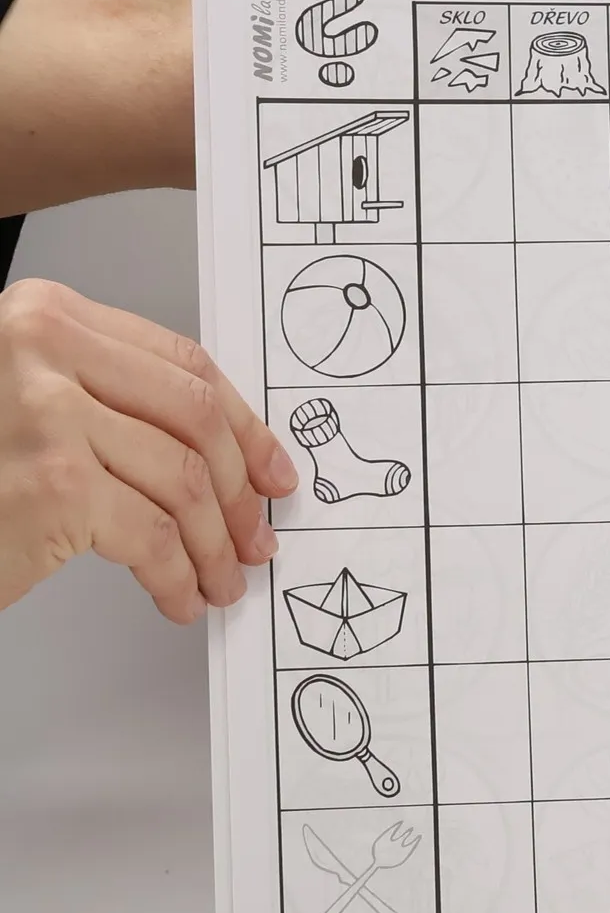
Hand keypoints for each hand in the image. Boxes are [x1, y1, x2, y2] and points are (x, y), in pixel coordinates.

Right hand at [0, 279, 296, 621]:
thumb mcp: (36, 407)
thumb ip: (112, 400)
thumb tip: (224, 451)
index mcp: (48, 316)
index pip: (182, 364)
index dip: (242, 424)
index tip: (270, 466)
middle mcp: (44, 348)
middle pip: (194, 419)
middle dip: (239, 488)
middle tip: (255, 534)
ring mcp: (49, 413)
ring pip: (183, 482)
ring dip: (213, 543)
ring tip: (221, 576)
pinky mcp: (55, 484)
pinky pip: (152, 536)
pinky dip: (177, 575)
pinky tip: (179, 595)